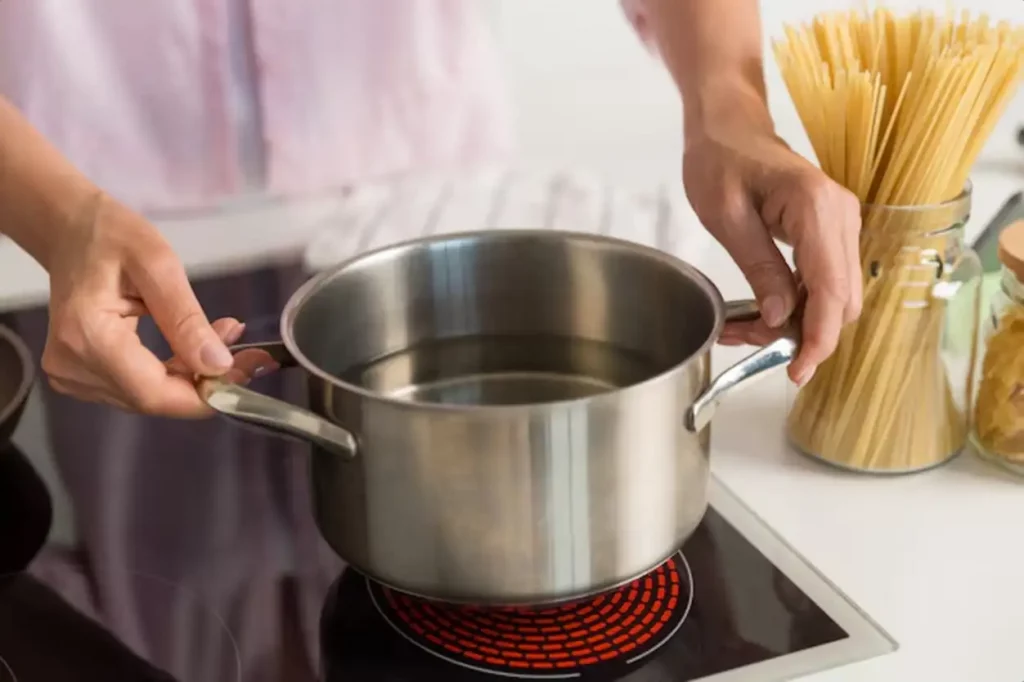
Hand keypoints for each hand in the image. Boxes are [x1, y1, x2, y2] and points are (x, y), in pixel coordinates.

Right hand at [40, 194, 241, 416]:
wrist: (71, 231)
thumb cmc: (112, 237)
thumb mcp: (159, 265)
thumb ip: (186, 319)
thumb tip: (219, 366)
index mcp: (87, 337)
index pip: (152, 393)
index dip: (204, 395)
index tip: (247, 371)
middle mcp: (72, 366)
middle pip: (153, 397)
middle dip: (205, 381)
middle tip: (247, 353)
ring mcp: (71, 374)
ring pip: (149, 395)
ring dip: (193, 376)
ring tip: (222, 336)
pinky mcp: (80, 375)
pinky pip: (137, 387)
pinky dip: (173, 372)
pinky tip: (195, 347)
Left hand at [682, 92, 861, 384]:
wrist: (728, 124)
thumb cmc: (720, 158)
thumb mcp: (727, 218)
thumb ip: (759, 268)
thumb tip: (781, 317)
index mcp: (817, 209)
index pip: (832, 291)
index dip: (818, 338)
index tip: (797, 370)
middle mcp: (841, 217)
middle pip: (840, 301)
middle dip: (800, 334)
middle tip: (747, 341)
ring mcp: (840, 225)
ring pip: (833, 297)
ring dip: (795, 321)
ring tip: (742, 327)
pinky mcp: (829, 233)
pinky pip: (822, 281)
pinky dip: (794, 303)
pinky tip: (757, 311)